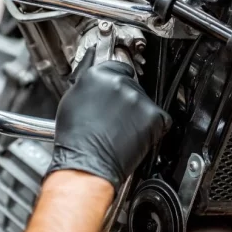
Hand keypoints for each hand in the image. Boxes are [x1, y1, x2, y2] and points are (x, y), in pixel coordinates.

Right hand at [47, 52, 171, 191]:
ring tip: (121, 130)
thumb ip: (89, 85)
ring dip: (138, 114)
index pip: (117, 67)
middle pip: (132, 84)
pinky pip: (159, 118)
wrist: (86, 164)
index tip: (117, 91)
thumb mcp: (72, 101)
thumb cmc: (76, 140)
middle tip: (115, 118)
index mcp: (97, 75)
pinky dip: (152, 127)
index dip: (117, 82)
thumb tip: (97, 80)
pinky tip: (134, 135)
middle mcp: (118, 82)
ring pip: (144, 101)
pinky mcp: (153, 114)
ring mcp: (137, 98)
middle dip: (127, 99)